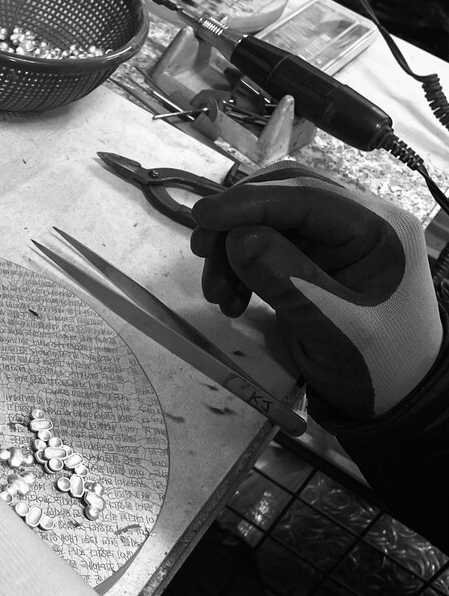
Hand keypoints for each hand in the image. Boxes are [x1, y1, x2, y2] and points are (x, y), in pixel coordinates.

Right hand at [190, 162, 442, 420]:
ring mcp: (334, 240)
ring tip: (217, 295)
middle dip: (236, 221)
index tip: (202, 217)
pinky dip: (238, 267)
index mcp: (379, 229)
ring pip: (267, 220)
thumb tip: (237, 238)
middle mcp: (357, 222)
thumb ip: (288, 280)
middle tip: (201, 252)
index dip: (249, 202)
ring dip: (231, 250)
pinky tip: (231, 301)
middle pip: (283, 195)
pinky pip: (264, 246)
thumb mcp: (335, 328)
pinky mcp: (313, 260)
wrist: (395, 401)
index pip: (306, 195)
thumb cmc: (379, 367)